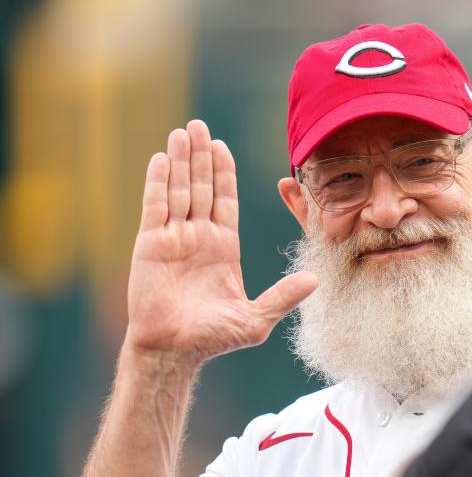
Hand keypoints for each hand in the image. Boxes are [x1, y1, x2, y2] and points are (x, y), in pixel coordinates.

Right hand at [125, 119, 317, 364]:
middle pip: (200, 187)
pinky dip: (159, 182)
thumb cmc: (214, 338)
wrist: (174, 350)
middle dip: (201, 157)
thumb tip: (315, 281)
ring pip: (179, 190)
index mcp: (223, 247)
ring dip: (180, 161)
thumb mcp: (257, 318)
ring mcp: (173, 238)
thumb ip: (283, 296)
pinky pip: (156, 206)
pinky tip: (162, 158)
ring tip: (183, 131)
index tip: (223, 147)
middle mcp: (198, 237)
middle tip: (200, 125)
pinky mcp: (151, 244)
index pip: (225, 200)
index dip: (223, 173)